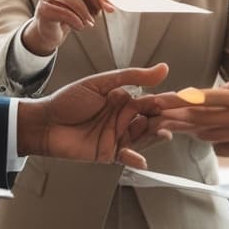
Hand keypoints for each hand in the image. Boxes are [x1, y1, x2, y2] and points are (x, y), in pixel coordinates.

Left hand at [18, 63, 169, 167]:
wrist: (44, 123)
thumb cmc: (68, 100)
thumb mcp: (101, 83)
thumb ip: (132, 77)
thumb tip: (163, 68)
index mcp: (124, 100)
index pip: (151, 100)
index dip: (167, 101)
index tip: (184, 100)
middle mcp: (124, 119)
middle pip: (152, 120)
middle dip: (167, 120)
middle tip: (182, 119)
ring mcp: (118, 136)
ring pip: (144, 137)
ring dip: (155, 136)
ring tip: (166, 132)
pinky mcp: (109, 153)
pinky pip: (127, 156)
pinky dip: (135, 159)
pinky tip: (142, 160)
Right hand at [22, 0, 116, 55]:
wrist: (46, 34)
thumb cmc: (66, 17)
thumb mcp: (82, 7)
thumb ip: (95, 1)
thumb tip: (112, 1)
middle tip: (110, 10)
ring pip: (74, 0)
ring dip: (87, 14)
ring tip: (90, 24)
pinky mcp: (43, 9)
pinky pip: (65, 13)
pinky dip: (77, 21)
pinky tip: (80, 27)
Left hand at [152, 87, 228, 162]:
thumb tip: (225, 91)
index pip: (208, 97)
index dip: (186, 97)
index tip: (169, 97)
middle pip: (202, 118)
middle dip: (178, 117)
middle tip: (159, 116)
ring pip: (209, 134)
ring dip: (190, 130)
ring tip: (172, 127)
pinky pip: (223, 148)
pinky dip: (211, 142)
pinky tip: (204, 138)